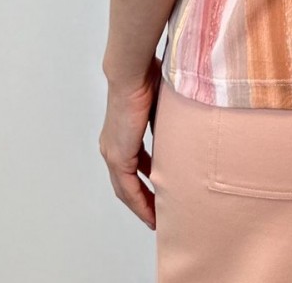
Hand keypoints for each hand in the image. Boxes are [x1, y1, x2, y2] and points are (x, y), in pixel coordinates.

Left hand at [99, 53, 161, 229]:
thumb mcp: (159, 108)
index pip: (130, 168)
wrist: (132, 73)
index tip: (157, 194)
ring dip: (140, 206)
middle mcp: (112, 147)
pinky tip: (150, 213)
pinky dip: (139, 202)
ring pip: (125, 190)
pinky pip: (128, 188)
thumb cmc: (147, 79)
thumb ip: (164, 124)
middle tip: (157, 215)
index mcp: (120, 135)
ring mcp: (112, 152)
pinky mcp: (118, 156)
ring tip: (156, 219)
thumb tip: (179, 130)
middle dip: (142, 201)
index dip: (142, 184)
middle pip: (125, 184)